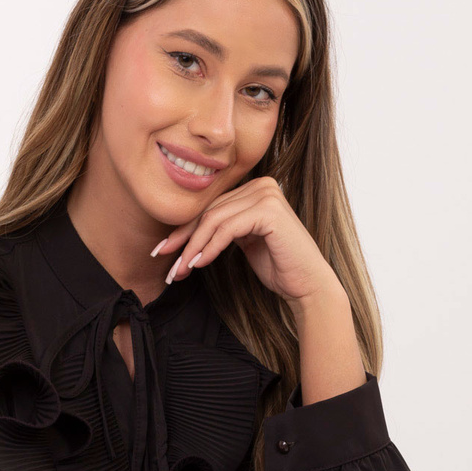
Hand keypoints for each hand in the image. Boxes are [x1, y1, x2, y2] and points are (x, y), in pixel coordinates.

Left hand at [152, 177, 343, 306]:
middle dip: (184, 239)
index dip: (184, 230)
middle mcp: (262, 186)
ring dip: (193, 247)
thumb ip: (224, 229)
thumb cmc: (279, 266)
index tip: (163, 251)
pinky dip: (210, 247)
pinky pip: (227, 229)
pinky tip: (199, 264)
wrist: (307, 284)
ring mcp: (266, 195)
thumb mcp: (245, 242)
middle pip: (210, 212)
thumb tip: (187, 235)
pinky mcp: (268, 210)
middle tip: (166, 263)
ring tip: (180, 270)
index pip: (211, 208)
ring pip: (215, 220)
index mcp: (255, 189)